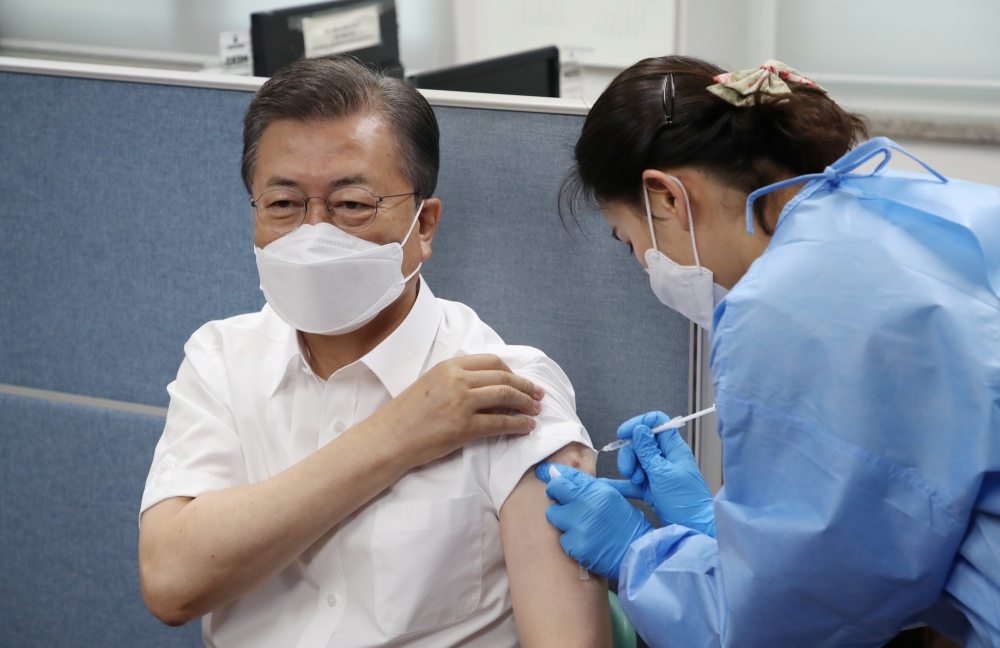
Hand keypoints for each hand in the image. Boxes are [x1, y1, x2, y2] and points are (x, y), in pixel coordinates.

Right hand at [373, 354, 542, 466]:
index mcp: (449, 366)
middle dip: (525, 386)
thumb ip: (457, 381)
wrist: (389, 438)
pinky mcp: (464, 427)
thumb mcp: (431, 385)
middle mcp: (457, 380)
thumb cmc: (407, 415)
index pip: (492, 362)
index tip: (522, 380)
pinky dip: (518, 425)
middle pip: (503, 377)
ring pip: (505, 396)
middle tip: (538, 395)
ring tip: (535, 410)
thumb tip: (489, 388)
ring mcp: (461, 403)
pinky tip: (526, 427)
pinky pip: (500, 423)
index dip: (512, 371)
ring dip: (525, 403)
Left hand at [536, 463, 652, 579]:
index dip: (555, 481)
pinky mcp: (575, 545)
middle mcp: (586, 504)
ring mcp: (579, 525)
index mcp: (596, 489)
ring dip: (563, 521)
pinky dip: (571, 542)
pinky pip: (562, 539)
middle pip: (554, 493)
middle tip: (569, 509)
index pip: (563, 479)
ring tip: (580, 528)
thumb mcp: (611, 496)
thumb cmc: (626, 524)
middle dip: (558, 499)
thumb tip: (558, 473)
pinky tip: (586, 543)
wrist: (637, 553)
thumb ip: (586, 485)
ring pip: (553, 516)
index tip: (551, 481)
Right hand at [606, 412, 714, 536]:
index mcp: (673, 448)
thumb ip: (648, 451)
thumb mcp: (663, 473)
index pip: (656, 423)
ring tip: (635, 482)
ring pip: (635, 461)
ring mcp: (657, 473)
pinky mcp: (651, 488)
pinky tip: (608, 487)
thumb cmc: (685, 501)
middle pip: (640, 443)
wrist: (694, 528)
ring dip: (629, 469)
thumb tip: (639, 429)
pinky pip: (632, 482)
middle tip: (630, 471)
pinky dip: (622, 484)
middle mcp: (665, 458)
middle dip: (630, 454)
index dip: (639, 424)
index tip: (623, 433)